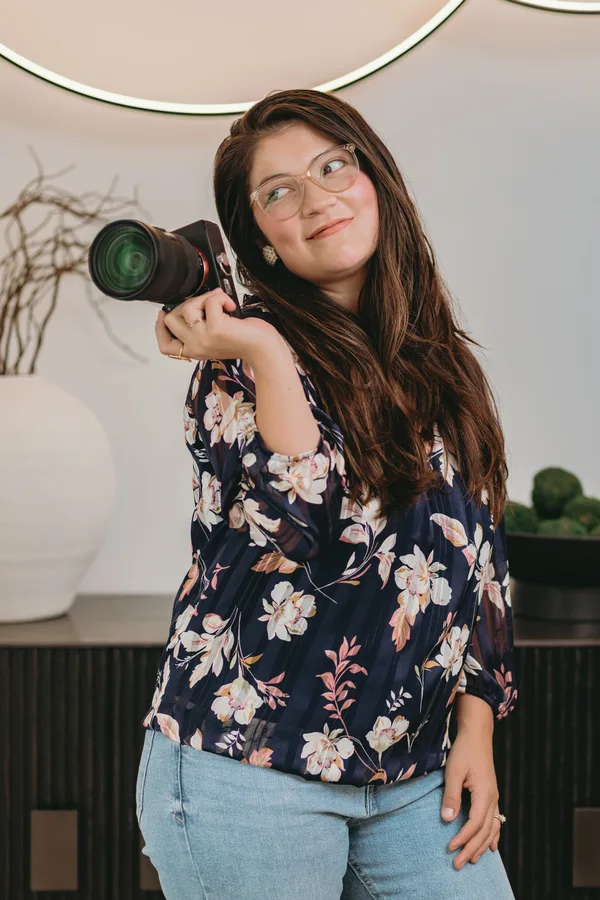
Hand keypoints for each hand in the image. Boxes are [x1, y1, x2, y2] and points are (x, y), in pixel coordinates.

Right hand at [155, 288, 281, 364]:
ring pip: (187, 307)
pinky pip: (209, 301)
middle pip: (171, 319)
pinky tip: (230, 307)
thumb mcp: (214, 336)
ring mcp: (203, 339)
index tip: (162, 313)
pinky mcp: (215, 329)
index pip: (166, 346)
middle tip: (207, 305)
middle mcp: (196, 347)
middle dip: (188, 303)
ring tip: (220, 304)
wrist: (263, 348)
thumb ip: (199, 327)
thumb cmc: (245, 340)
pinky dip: (221, 298)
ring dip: (204, 298)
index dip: (159, 328)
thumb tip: (189, 305)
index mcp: (194, 350)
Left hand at [441, 728, 501, 868]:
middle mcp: (493, 799)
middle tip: (458, 864)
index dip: (463, 837)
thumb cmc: (464, 751)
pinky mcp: (491, 795)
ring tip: (472, 860)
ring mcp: (494, 797)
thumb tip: (447, 819)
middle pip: (484, 831)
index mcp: (485, 794)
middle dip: (471, 848)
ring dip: (481, 845)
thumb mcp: (453, 771)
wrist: (477, 735)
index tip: (451, 848)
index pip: (475, 823)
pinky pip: (495, 821)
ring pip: (491, 828)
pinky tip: (491, 847)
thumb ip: (451, 796)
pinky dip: (493, 835)